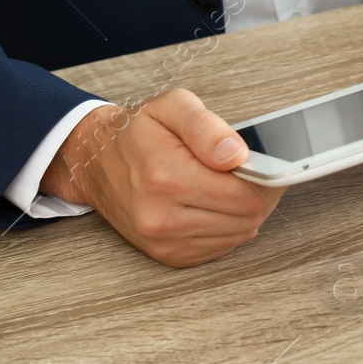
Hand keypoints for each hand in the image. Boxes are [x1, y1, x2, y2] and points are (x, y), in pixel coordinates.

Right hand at [39, 88, 284, 266]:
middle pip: (248, 217)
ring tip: (231, 185)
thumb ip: (208, 127)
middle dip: (260, 193)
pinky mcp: (168, 256)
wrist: (94, 162)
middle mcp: (162, 217)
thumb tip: (238, 155)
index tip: (269, 165)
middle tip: (253, 172)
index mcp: (165, 177)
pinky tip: (215, 204)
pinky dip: (229, 227)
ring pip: (239, 234)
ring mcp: (164, 242)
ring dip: (246, 212)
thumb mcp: (172, 107)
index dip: (268, 179)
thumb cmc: (135, 133)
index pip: (246, 193)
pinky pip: (222, 247)